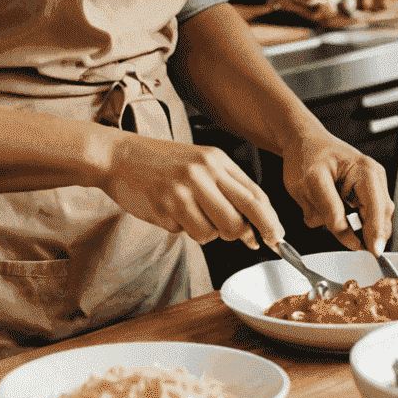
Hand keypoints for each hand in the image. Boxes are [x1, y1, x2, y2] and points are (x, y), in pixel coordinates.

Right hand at [98, 132, 282, 248]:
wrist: (120, 157)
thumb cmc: (163, 163)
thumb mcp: (201, 163)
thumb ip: (226, 189)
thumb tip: (250, 226)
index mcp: (218, 160)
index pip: (255, 193)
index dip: (270, 219)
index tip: (277, 236)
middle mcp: (204, 172)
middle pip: (242, 214)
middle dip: (249, 234)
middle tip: (248, 241)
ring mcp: (184, 190)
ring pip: (216, 231)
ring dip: (210, 234)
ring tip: (194, 217)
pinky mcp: (165, 207)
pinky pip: (188, 233)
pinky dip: (186, 231)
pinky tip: (174, 214)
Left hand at [281, 128, 393, 255]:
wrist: (302, 142)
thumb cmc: (306, 156)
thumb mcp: (312, 185)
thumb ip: (332, 213)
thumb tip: (351, 240)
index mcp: (365, 171)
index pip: (377, 208)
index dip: (376, 232)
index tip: (374, 252)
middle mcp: (373, 177)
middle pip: (381, 215)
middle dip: (365, 231)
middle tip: (348, 242)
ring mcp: (369, 186)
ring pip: (372, 219)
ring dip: (354, 226)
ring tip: (327, 213)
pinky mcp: (362, 194)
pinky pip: (362, 216)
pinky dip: (348, 222)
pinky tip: (329, 212)